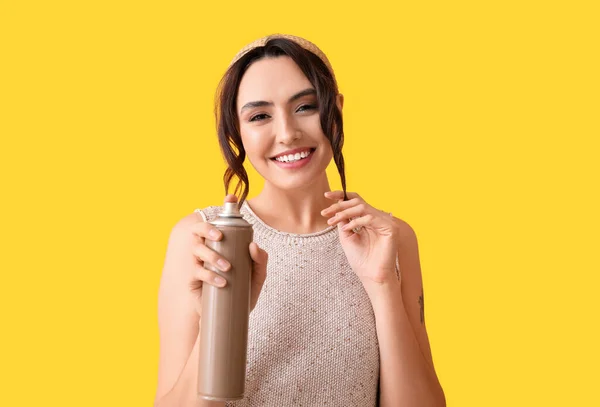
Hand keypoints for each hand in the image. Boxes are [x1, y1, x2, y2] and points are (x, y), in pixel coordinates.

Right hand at [189, 195, 267, 315]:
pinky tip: (222, 281)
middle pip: (199, 230)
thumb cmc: (243, 294)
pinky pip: (197, 272)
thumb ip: (261, 261)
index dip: (223, 208)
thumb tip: (253, 245)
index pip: (219, 222)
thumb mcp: (257, 277)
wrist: (230, 321)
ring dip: (212, 255)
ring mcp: (198, 264)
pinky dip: (210, 275)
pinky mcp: (193, 280)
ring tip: (227, 267)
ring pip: (197, 250)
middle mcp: (207, 250)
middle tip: (219, 235)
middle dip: (207, 228)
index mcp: (221, 245)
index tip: (230, 199)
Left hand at [322, 190, 399, 287]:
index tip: (326, 195)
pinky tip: (347, 229)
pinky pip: (370, 218)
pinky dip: (356, 221)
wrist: (371, 276)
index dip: (341, 196)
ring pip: (362, 207)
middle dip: (339, 205)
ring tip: (333, 220)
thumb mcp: (346, 236)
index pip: (356, 201)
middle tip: (325, 212)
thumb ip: (343, 220)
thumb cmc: (361, 259)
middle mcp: (378, 217)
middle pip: (358, 201)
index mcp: (369, 219)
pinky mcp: (391, 228)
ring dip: (344, 212)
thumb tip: (336, 206)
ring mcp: (386, 222)